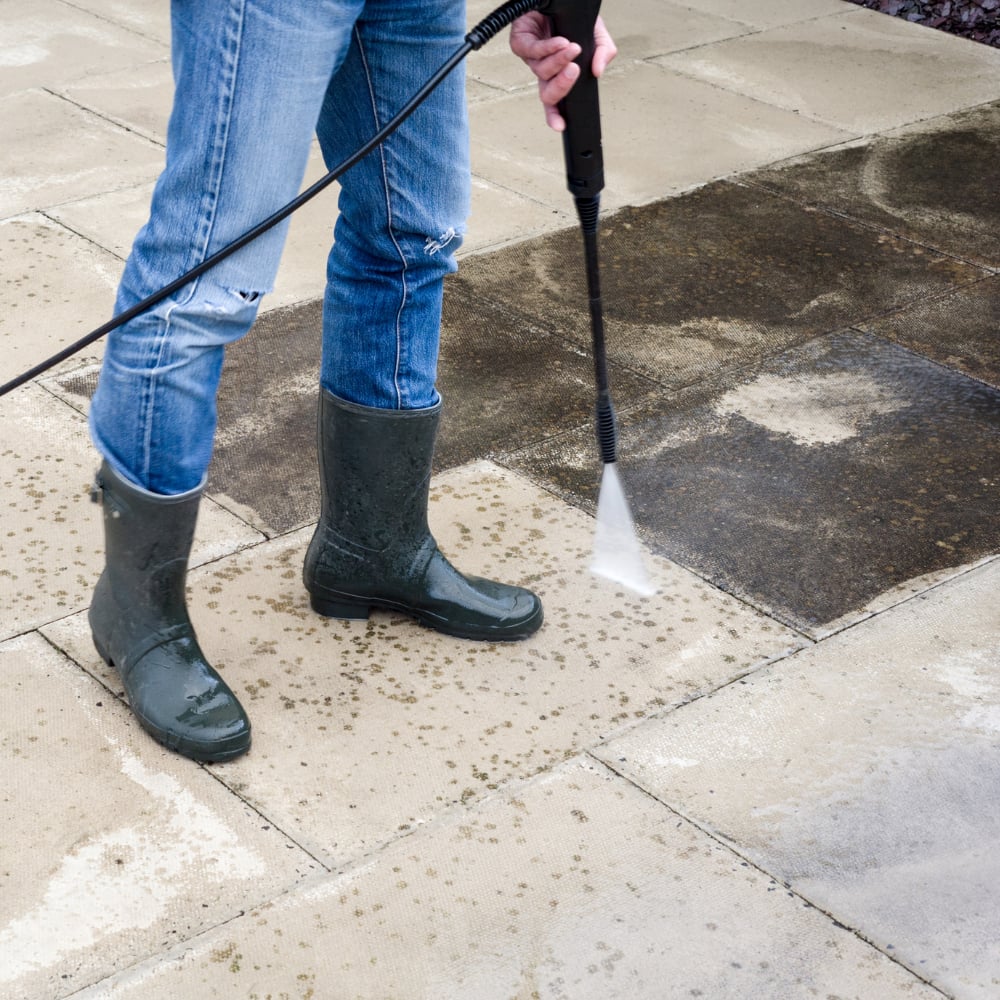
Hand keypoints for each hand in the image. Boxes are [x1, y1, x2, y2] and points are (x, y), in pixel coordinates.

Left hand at [510, 12, 616, 130]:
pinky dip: (548, 48)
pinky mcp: (520, 42)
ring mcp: (531, 58)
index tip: (561, 125)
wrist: (560, 0)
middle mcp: (544, 70)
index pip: (557, 102)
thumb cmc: (573, 19)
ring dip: (559, 61)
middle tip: (574, 72)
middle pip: (547, 93)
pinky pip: (532, 51)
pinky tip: (560, 42)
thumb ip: (603, 52)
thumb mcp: (597, 35)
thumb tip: (599, 71)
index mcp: (559, 74)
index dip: (556, 115)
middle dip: (562, 86)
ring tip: (573, 48)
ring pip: (542, 71)